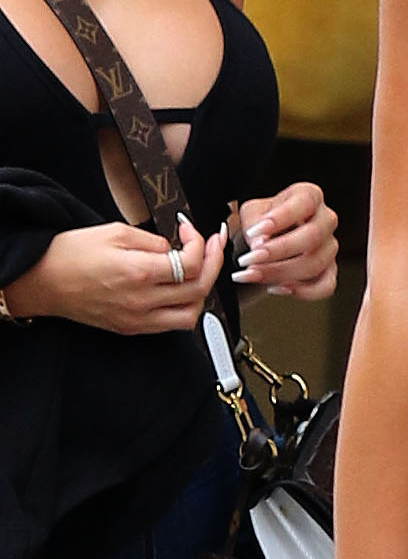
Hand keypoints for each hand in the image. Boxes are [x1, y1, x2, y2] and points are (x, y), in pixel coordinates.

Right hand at [6, 215, 224, 334]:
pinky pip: (172, 324)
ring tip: (201, 269)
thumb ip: (152, 240)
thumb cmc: (70, 254)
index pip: (190, 263)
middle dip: (213, 263)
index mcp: (139, 273)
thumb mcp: (114, 232)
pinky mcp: (132, 328)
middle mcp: (143, 301)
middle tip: (214, 244)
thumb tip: (174, 248)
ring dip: (202, 290)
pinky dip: (185, 307)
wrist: (42, 281)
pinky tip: (182, 289)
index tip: (191, 230)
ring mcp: (139, 319)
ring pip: (192, 314)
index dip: (199, 243)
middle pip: (199, 289)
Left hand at [234, 182, 339, 300]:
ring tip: (254, 274)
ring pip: (316, 263)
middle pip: (313, 236)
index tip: (257, 231)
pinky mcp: (330, 271)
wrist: (266, 240)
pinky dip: (302, 291)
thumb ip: (254, 223)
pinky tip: (278, 288)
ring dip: (281, 272)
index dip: (281, 218)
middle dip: (278, 250)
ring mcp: (330, 247)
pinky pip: (326, 286)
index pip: (305, 203)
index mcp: (310, 196)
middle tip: (251, 258)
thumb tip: (260, 243)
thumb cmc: (263, 222)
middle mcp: (325, 220)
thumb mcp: (252, 213)